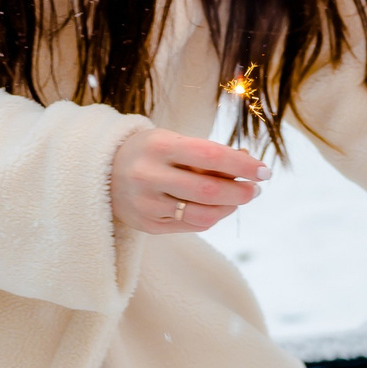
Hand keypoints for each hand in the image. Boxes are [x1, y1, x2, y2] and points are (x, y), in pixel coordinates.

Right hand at [112, 128, 269, 234]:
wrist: (101, 172)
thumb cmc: (150, 152)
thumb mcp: (174, 141)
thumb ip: (208, 153)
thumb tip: (249, 163)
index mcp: (159, 147)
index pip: (211, 156)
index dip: (243, 165)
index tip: (265, 170)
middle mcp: (149, 176)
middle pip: (209, 191)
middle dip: (241, 192)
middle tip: (255, 189)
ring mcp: (147, 204)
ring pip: (203, 214)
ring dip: (229, 208)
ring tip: (238, 198)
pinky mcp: (147, 225)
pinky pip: (191, 226)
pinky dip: (212, 217)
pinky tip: (217, 208)